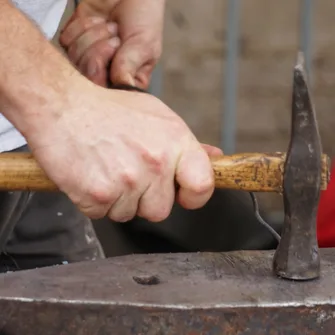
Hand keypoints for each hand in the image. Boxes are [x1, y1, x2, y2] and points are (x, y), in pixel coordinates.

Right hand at [27, 82, 216, 221]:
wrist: (63, 105)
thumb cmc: (110, 111)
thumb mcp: (156, 117)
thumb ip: (187, 144)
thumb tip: (215, 157)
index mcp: (175, 142)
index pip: (202, 186)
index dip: (192, 195)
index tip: (181, 193)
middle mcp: (155, 163)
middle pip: (160, 210)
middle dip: (144, 198)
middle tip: (126, 171)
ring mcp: (127, 181)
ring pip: (129, 214)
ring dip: (117, 199)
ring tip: (106, 168)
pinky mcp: (98, 195)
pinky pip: (102, 214)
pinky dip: (94, 201)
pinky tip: (90, 175)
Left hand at [59, 0, 164, 88]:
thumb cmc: (144, 17)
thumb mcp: (144, 45)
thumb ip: (128, 67)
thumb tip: (118, 88)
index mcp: (127, 81)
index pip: (106, 92)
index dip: (104, 71)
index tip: (117, 50)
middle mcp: (106, 74)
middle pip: (87, 77)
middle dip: (99, 51)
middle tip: (115, 38)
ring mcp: (88, 58)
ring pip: (75, 59)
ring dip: (93, 35)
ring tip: (110, 26)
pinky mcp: (75, 40)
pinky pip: (66, 41)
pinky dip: (81, 26)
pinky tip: (97, 20)